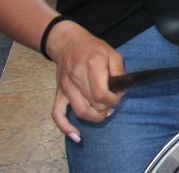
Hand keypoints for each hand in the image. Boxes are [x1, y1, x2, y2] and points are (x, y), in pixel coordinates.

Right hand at [47, 21, 124, 142]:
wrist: (68, 43)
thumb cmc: (93, 48)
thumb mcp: (112, 53)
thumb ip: (119, 71)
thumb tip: (122, 90)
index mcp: (91, 65)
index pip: (101, 93)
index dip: (113, 100)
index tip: (118, 97)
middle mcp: (76, 76)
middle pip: (92, 104)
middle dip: (106, 108)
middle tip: (112, 104)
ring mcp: (65, 86)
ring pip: (79, 111)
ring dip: (94, 117)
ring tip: (103, 113)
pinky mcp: (58, 92)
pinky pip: (57, 113)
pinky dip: (65, 127)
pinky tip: (76, 135)